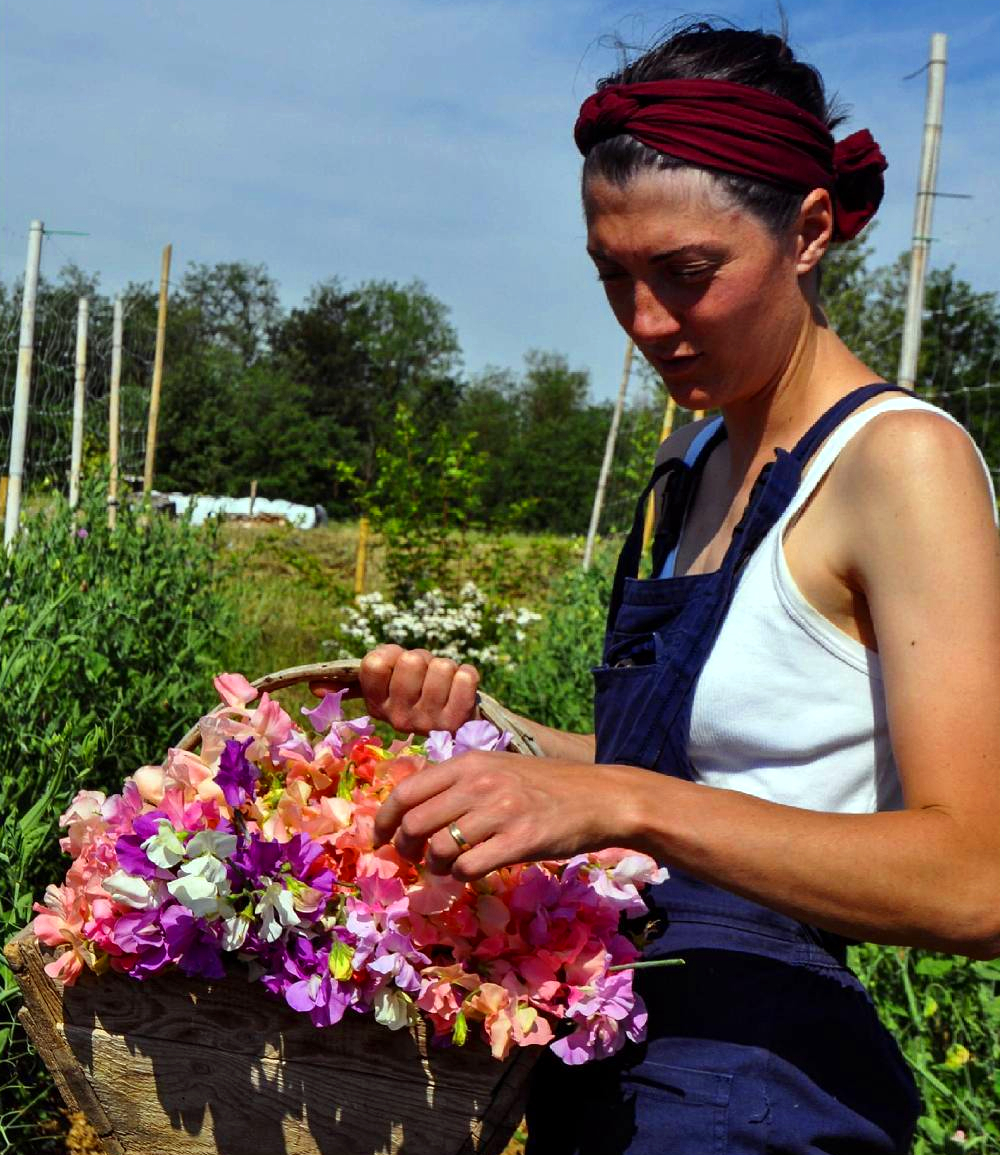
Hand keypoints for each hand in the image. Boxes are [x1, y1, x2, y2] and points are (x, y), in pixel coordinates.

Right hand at [311, 644, 478, 735]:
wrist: (458, 731)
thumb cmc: (419, 699)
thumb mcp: (385, 690)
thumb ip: (353, 681)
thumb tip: (312, 688)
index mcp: (376, 706)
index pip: (375, 662)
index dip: (392, 656)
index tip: (398, 668)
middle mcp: (398, 718)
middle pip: (411, 661)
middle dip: (424, 660)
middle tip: (426, 679)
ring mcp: (428, 722)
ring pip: (441, 667)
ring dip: (447, 669)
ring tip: (444, 687)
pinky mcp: (459, 720)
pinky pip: (466, 677)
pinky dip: (467, 676)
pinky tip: (461, 692)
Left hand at [373, 749, 643, 879]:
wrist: (600, 797)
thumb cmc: (547, 785)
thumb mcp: (499, 767)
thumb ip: (459, 780)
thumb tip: (412, 802)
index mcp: (471, 763)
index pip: (407, 790)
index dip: (385, 819)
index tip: (381, 839)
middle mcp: (481, 783)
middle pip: (415, 823)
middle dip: (407, 849)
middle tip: (415, 860)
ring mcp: (501, 811)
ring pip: (439, 848)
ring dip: (435, 867)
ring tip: (446, 868)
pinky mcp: (520, 840)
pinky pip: (469, 867)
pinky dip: (461, 876)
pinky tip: (472, 872)